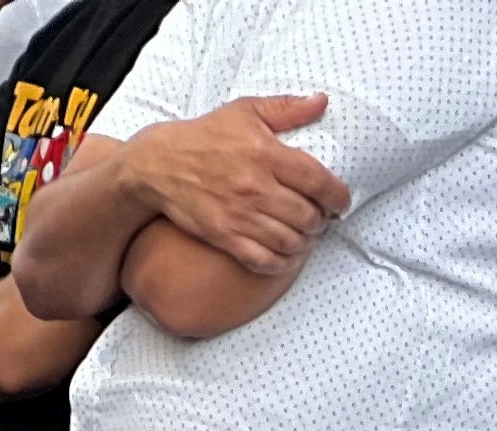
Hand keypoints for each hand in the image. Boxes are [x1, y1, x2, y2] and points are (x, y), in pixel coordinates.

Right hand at [127, 99, 348, 272]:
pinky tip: (286, 253)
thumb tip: (322, 102)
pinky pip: (266, 260)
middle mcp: (254, 186)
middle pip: (309, 217)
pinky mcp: (224, 236)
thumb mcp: (244, 112)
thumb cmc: (205, 137)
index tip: (340, 202)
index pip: (318, 182)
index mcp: (265, 154)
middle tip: (318, 216)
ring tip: (303, 233)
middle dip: (321, 220)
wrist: (156, 163)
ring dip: (305, 242)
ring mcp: (239, 214)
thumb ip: (287, 109)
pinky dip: (283, 263)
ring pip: (291, 242)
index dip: (338, 197)